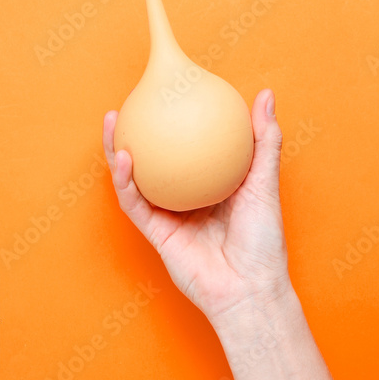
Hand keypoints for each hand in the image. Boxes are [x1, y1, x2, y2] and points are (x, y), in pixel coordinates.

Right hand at [102, 88, 289, 322]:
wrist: (249, 287)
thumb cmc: (263, 238)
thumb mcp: (265, 181)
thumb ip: (264, 139)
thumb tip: (266, 94)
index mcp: (208, 181)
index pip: (188, 146)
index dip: (175, 121)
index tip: (170, 92)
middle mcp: (185, 193)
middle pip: (156, 158)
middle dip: (138, 130)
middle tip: (131, 101)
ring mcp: (168, 212)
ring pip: (135, 177)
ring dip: (118, 149)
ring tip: (112, 121)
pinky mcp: (154, 231)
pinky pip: (134, 202)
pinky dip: (125, 180)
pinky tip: (124, 157)